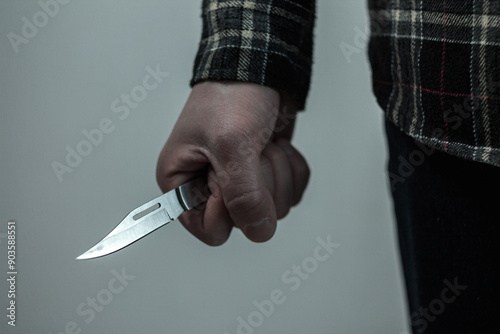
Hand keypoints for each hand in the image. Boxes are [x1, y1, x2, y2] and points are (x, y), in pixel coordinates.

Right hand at [156, 81, 309, 244]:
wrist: (260, 69)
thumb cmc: (231, 95)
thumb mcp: (231, 144)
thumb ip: (243, 195)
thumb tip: (259, 231)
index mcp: (183, 183)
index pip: (210, 229)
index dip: (228, 209)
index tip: (230, 176)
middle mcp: (209, 188)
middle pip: (247, 222)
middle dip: (260, 185)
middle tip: (251, 152)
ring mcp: (240, 184)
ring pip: (273, 210)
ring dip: (278, 173)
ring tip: (263, 144)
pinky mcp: (265, 176)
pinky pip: (291, 193)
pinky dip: (292, 169)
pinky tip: (277, 146)